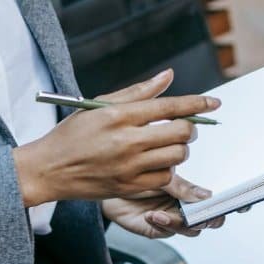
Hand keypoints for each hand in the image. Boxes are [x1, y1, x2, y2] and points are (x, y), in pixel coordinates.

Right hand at [12, 69, 219, 204]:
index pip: (170, 106)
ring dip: (180, 149)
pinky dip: (167, 169)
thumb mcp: (99, 105)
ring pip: (177, 156)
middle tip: (182, 127)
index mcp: (120, 115)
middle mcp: (127, 141)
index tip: (213, 103)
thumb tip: (167, 77)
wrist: (49, 169)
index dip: (197, 104)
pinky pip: (164, 177)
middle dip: (189, 128)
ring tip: (168, 145)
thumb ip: (137, 92)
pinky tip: (155, 163)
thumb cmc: (72, 135)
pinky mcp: (129, 186)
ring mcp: (129, 166)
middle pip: (180, 132)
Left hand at [102, 174, 227, 238]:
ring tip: (161, 213)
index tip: (243, 204)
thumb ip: (183, 186)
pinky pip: (169, 231)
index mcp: (193, 191)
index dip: (236, 204)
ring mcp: (175, 220)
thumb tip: (207, 196)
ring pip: (192, 229)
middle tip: (204, 213)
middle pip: (213, 219)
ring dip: (180, 222)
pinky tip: (151, 215)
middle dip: (211, 218)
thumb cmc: (135, 175)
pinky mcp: (160, 230)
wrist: (107, 185)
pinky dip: (162, 223)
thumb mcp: (160, 174)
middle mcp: (188, 207)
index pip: (220, 200)